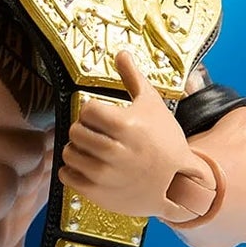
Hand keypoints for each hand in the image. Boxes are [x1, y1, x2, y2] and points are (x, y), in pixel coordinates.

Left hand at [61, 51, 218, 222]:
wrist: (178, 184)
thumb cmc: (165, 141)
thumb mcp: (153, 105)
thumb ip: (133, 78)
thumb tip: (121, 53)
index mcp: (125, 125)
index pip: (87, 110)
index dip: (93, 112)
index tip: (104, 118)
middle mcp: (113, 151)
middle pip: (76, 131)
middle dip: (85, 130)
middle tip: (99, 135)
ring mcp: (104, 174)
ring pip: (69, 153)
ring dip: (78, 149)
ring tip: (94, 150)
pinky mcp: (98, 193)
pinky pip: (67, 176)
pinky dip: (73, 170)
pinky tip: (89, 166)